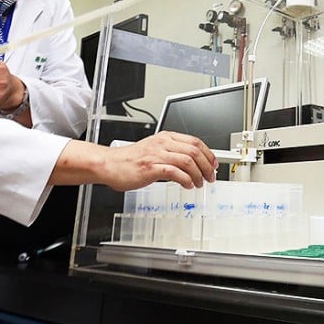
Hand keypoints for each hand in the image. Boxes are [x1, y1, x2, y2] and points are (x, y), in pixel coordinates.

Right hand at [52, 132, 217, 190]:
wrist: (109, 164)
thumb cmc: (130, 160)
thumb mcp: (154, 149)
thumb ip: (171, 152)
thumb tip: (190, 162)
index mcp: (165, 137)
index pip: (195, 141)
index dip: (208, 153)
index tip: (214, 163)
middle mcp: (163, 143)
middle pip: (194, 150)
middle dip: (207, 165)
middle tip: (211, 176)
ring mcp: (157, 155)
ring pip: (188, 161)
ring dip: (198, 174)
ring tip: (200, 183)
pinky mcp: (151, 168)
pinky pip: (175, 172)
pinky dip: (186, 180)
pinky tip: (188, 185)